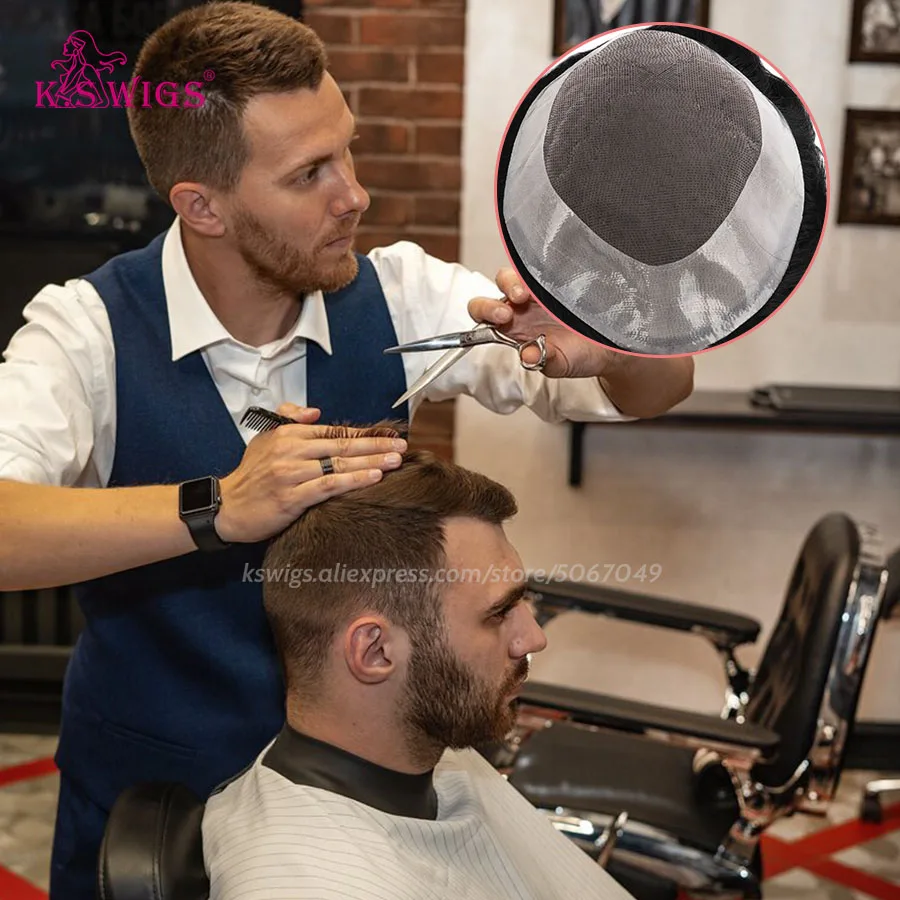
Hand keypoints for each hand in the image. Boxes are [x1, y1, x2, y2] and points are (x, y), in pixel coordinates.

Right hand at [215, 404, 406, 542]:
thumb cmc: (250, 476)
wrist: (226, 507)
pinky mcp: (291, 497)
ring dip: (371, 462)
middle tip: (401, 446)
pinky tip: (373, 478)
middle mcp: (291, 450)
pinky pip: (329, 486)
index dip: (364, 434)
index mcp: (288, 434)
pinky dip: (354, 481)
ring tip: (395, 461)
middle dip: (375, 446)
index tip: (387, 435)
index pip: (334, 431)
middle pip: (342, 446)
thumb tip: (315, 413)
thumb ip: (289, 420)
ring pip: (339, 464)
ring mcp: (291, 474)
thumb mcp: (264, 439)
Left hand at [467, 269, 622, 377]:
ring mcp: (538, 292)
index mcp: (514, 329)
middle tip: (508, 312)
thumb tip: (528, 356)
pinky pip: (540, 266)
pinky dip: (539, 268)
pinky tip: (548, 278)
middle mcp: (521, 308)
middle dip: (495, 299)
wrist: (612, 345)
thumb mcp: (562, 363)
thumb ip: (545, 361)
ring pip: (514, 275)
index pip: (485, 317)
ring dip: (514, 282)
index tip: (499, 320)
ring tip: (525, 294)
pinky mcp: (556, 278)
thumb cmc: (582, 353)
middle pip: (495, 292)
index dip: (485, 314)